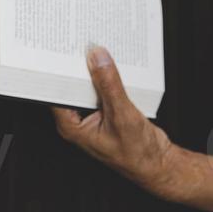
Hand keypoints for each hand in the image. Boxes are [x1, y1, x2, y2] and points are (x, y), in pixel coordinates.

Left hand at [52, 46, 175, 196]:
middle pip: (69, 86)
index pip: (55, 93)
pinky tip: (112, 67)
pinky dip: (105, 78)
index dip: (57, 72)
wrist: (158, 164)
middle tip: (81, 47)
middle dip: (76, 68)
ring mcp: (91, 114)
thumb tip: (98, 59)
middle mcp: (77, 120)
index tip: (62, 53)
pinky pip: (100, 88)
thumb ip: (109, 86)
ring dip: (93, 71)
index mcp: (71, 126)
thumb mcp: (123, 116)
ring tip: (97, 52)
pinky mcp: (104, 109)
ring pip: (86, 86)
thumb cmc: (137, 154)